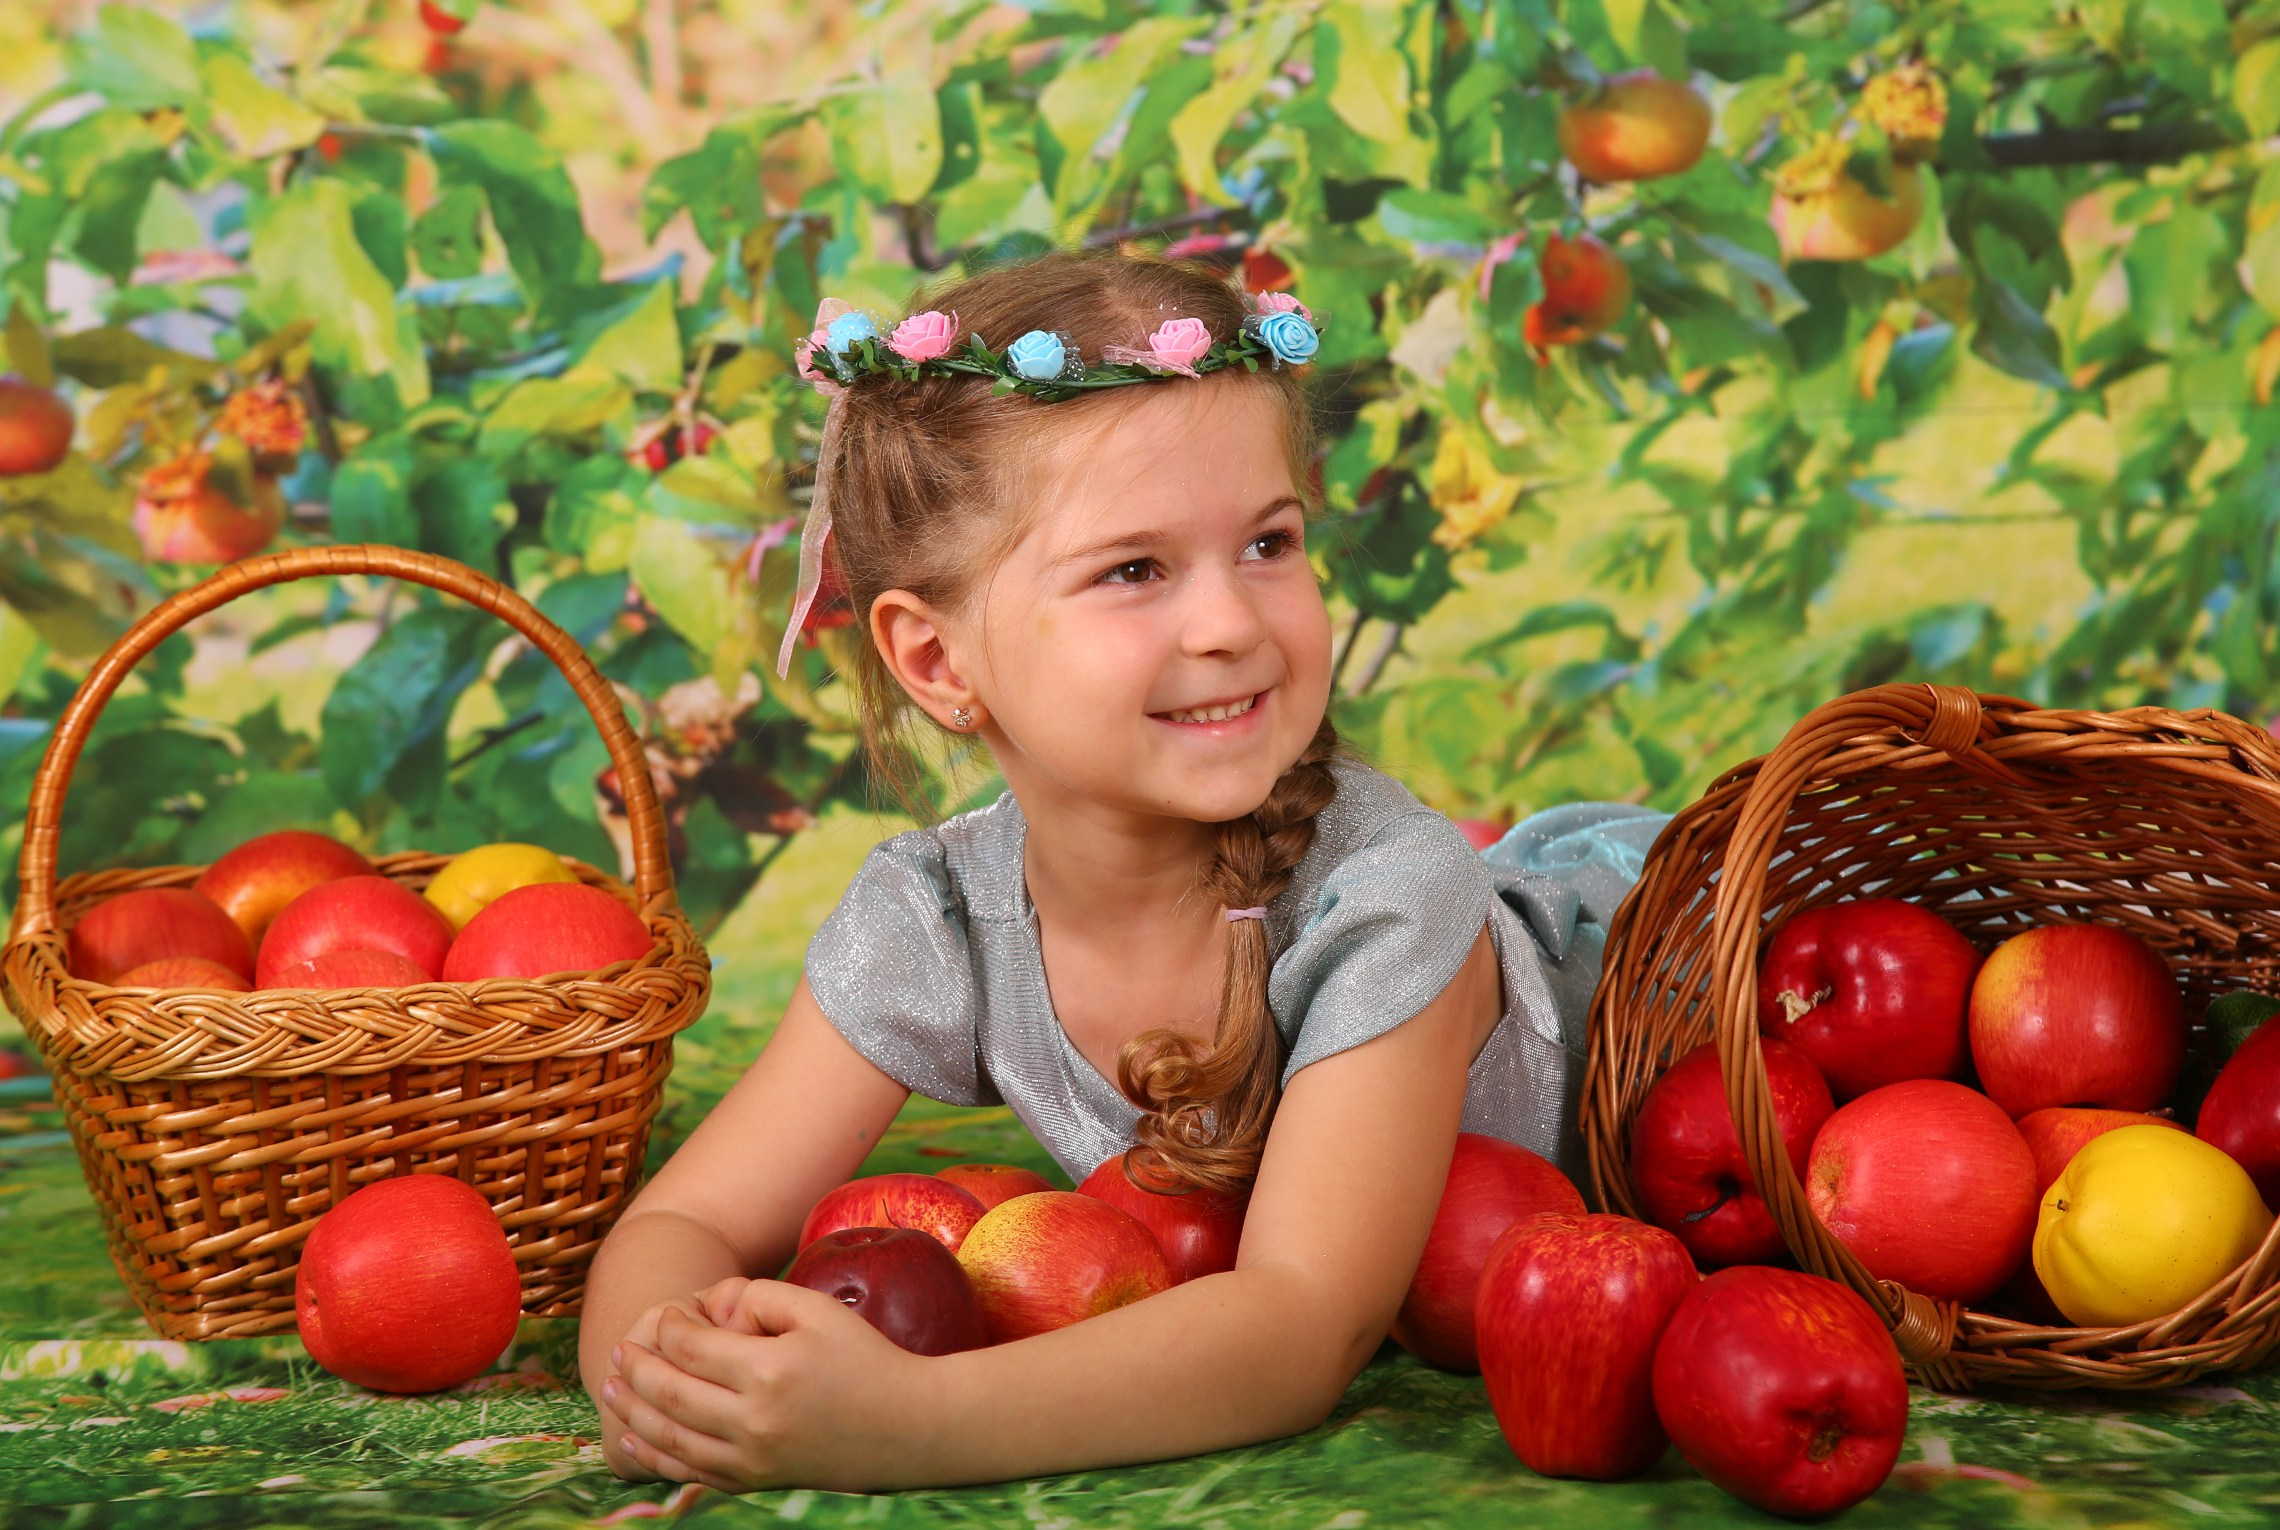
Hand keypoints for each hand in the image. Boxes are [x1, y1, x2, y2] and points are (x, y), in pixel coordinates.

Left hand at [598, 1278, 942, 1492]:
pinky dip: (654, 1455)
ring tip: (608, 1388)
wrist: (909, 1428)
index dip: (670, 1327)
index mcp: (768, 1370)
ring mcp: (752, 1459)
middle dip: (636, 1369)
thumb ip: (760, 1297)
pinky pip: (690, 1473)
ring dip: (631, 1411)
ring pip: (670, 1437)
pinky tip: (634, 1436)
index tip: (667, 1313)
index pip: (692, 1347)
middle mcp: (753, 1420)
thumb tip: (709, 1311)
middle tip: (616, 1351)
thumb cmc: (866, 1359)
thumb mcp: (818, 1309)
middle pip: (670, 1393)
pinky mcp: (757, 1482)